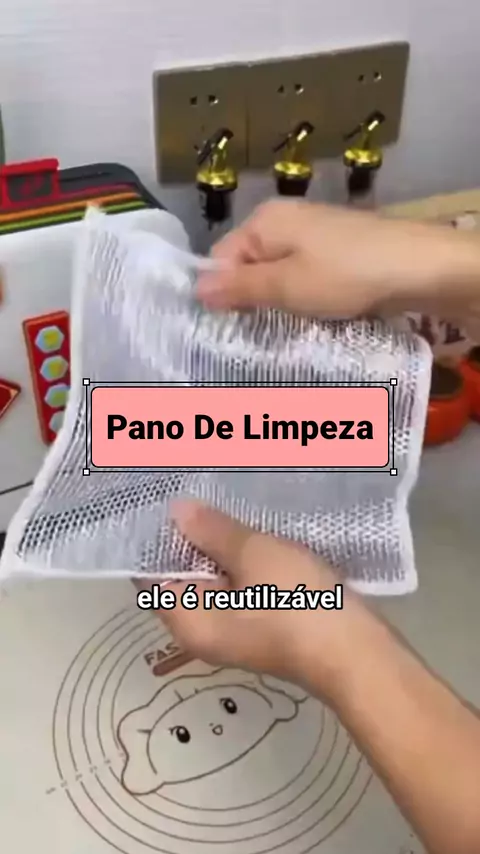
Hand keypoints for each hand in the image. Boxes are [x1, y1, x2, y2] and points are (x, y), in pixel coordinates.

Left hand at [150, 499, 354, 700]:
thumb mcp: (253, 557)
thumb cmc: (297, 605)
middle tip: (195, 491)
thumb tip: (176, 511)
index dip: (155, 538)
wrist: (358, 653)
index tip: (163, 500)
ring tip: (224, 502)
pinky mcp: (264, 625)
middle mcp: (204, 631)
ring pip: (215, 580)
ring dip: (220, 547)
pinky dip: (242, 562)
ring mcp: (236, 630)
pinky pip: (240, 587)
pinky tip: (255, 532)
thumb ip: (211, 532)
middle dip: (190, 538)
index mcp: (189, 621)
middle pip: (183, 577)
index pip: (152, 576)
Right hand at [196, 199, 479, 322]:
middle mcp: (285, 221)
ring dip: (280, 304)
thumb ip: (240, 288)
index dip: (222, 294)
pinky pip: (305, 278)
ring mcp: (314, 236)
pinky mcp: (337, 253)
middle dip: (251, 301)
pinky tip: (314, 318)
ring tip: (286, 331)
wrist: (420, 267)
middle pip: (249, 267)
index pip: (221, 259)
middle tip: (257, 336)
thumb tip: (195, 289)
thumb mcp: (286, 286)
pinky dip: (306, 299)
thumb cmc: (346, 274)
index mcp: (265, 221)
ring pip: (279, 277)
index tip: (230, 328)